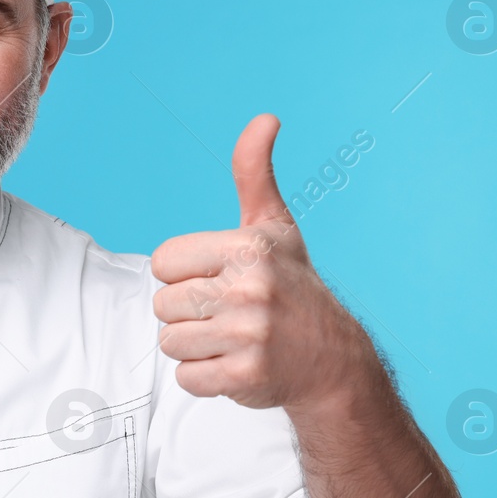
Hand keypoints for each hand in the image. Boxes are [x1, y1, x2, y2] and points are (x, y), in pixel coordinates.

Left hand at [149, 114, 376, 410]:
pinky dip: (204, 378)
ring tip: (232, 338)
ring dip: (195, 346)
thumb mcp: (274, 226)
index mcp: (247, 248)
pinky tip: (235, 364)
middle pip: (163, 304)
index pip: (163, 262)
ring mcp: (248, 335)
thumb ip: (254, 173)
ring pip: (170, 342)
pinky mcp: (245, 376)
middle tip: (228, 313)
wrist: (333, 359)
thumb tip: (265, 119)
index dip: (183, 274)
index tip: (218, 279)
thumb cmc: (293, 286)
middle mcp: (249, 289)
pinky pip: (187, 378)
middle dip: (189, 313)